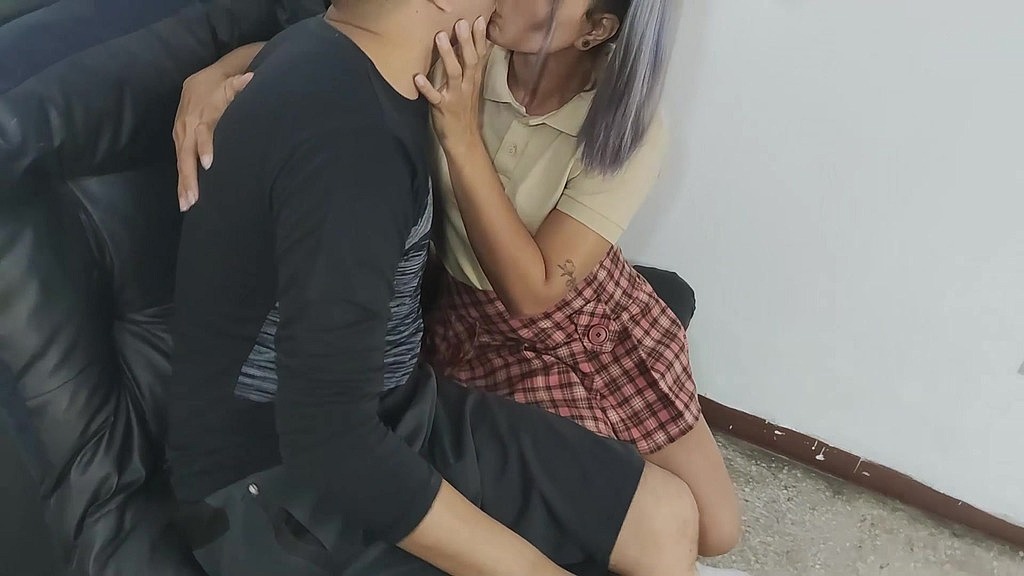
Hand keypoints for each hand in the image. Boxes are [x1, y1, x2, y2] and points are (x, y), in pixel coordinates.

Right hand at [173, 68, 252, 210]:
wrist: (199, 82)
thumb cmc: (219, 88)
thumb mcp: (230, 84)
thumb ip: (239, 84)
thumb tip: (251, 79)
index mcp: (201, 115)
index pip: (202, 133)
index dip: (204, 147)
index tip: (208, 163)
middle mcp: (187, 127)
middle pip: (186, 154)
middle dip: (189, 177)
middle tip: (193, 198)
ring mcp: (180, 135)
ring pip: (180, 163)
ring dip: (183, 184)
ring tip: (187, 204)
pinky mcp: (178, 141)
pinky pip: (178, 163)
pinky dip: (181, 181)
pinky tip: (184, 199)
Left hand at [414, 17, 490, 147]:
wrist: (464, 141)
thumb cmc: (463, 112)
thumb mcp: (470, 88)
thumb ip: (468, 69)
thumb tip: (465, 48)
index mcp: (473, 80)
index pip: (479, 55)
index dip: (479, 38)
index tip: (478, 20)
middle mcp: (467, 86)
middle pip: (469, 60)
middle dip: (466, 41)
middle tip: (460, 23)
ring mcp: (456, 97)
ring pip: (453, 73)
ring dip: (447, 55)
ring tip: (440, 37)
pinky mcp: (443, 109)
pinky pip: (434, 97)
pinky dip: (426, 88)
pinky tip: (418, 78)